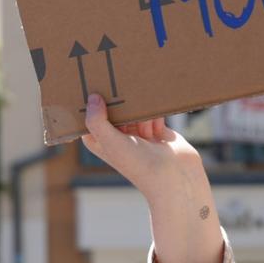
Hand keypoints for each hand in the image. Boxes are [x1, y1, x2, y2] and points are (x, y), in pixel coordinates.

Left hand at [81, 95, 209, 210]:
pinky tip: (156, 119)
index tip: (89, 86)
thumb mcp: (111, 142)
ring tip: (142, 113)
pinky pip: (153, 113)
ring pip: (134, 110)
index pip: (89, 119)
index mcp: (102, 143)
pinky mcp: (158, 131)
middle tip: (117, 85)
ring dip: (139, 108)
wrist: (175, 178)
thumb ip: (97, 121)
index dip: (88, 106)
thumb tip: (92, 98)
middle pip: (112, 110)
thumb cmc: (139, 165)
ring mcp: (139, 135)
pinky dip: (154, 113)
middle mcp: (119, 139)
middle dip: (116, 101)